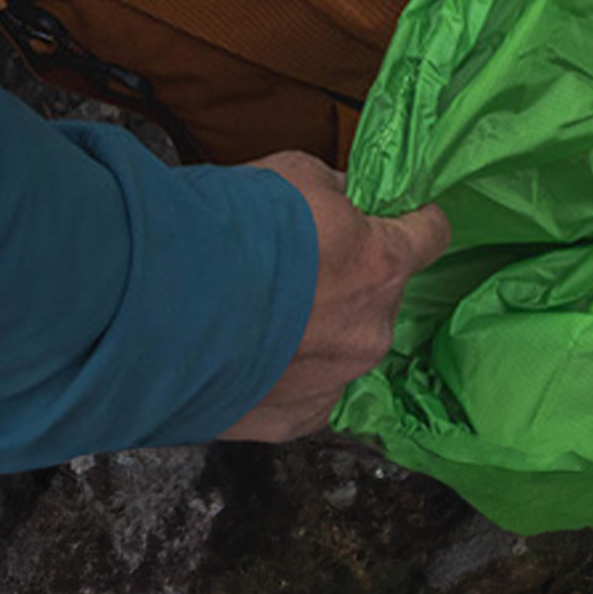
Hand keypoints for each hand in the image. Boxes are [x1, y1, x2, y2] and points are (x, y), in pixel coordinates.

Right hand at [218, 150, 450, 441]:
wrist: (162, 304)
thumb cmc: (229, 231)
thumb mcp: (291, 174)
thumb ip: (330, 191)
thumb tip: (342, 197)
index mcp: (381, 265)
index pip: (430, 235)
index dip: (412, 223)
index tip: (399, 220)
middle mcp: (371, 330)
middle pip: (377, 301)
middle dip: (343, 285)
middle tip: (288, 271)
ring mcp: (335, 381)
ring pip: (339, 351)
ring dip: (311, 334)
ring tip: (253, 318)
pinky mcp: (295, 419)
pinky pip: (303, 393)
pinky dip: (280, 375)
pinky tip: (242, 355)